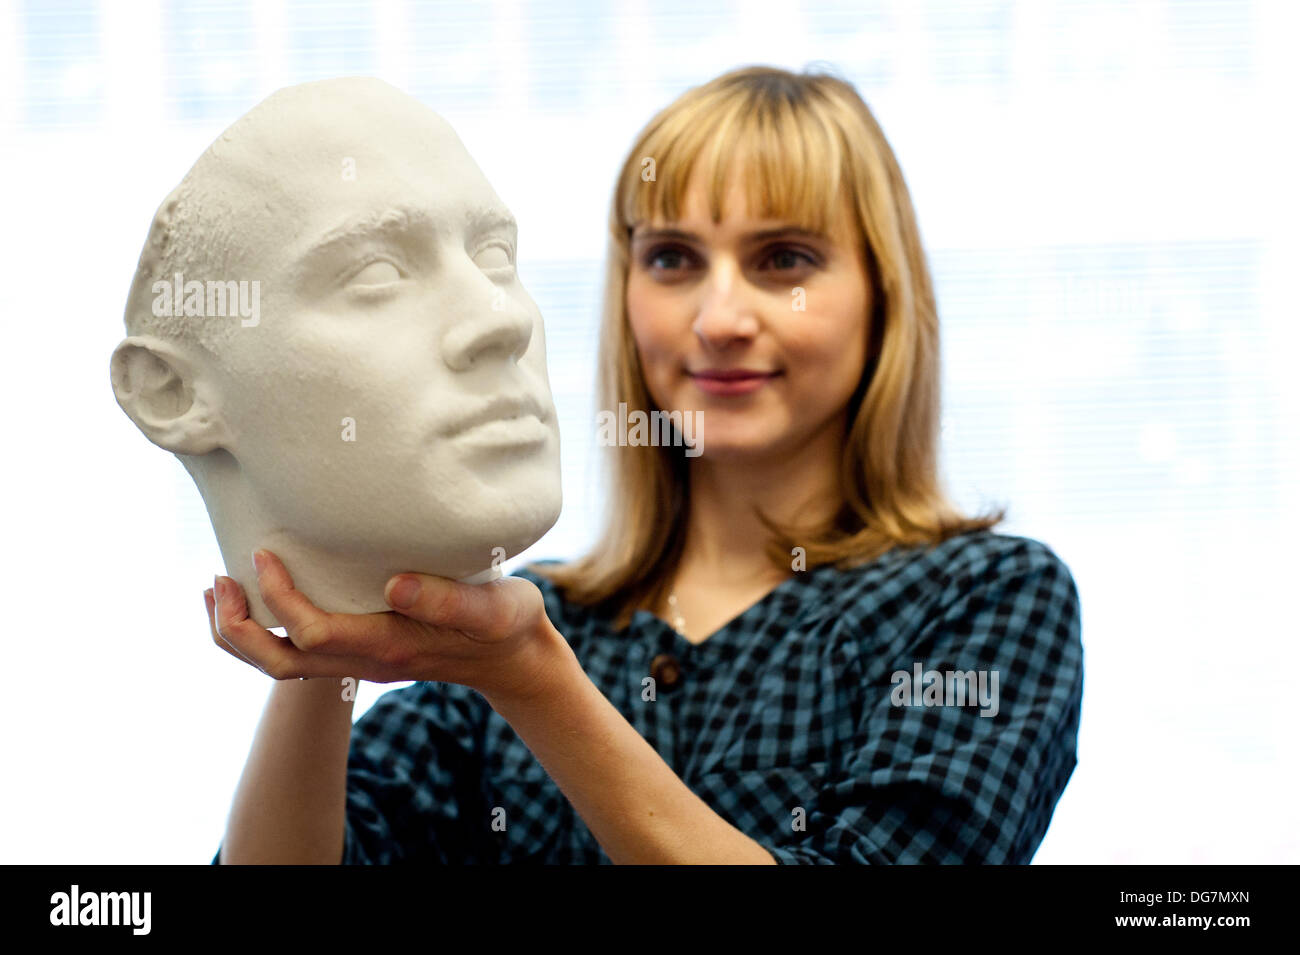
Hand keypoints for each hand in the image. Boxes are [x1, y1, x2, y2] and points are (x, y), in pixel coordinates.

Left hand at [202, 549, 565, 702]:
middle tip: (217, 580)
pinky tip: (261, 596)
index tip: (265, 554)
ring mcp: (362, 660)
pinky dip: (265, 629)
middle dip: (235, 628)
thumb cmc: (507, 625)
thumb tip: (392, 583)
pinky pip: (298, 652)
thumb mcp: (492, 607)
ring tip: (219, 589)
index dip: (278, 598)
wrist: (517, 659)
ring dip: (240, 633)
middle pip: (278, 662)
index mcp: (389, 645)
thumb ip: (447, 597)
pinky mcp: (363, 650)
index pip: (312, 632)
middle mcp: (366, 660)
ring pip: (281, 664)